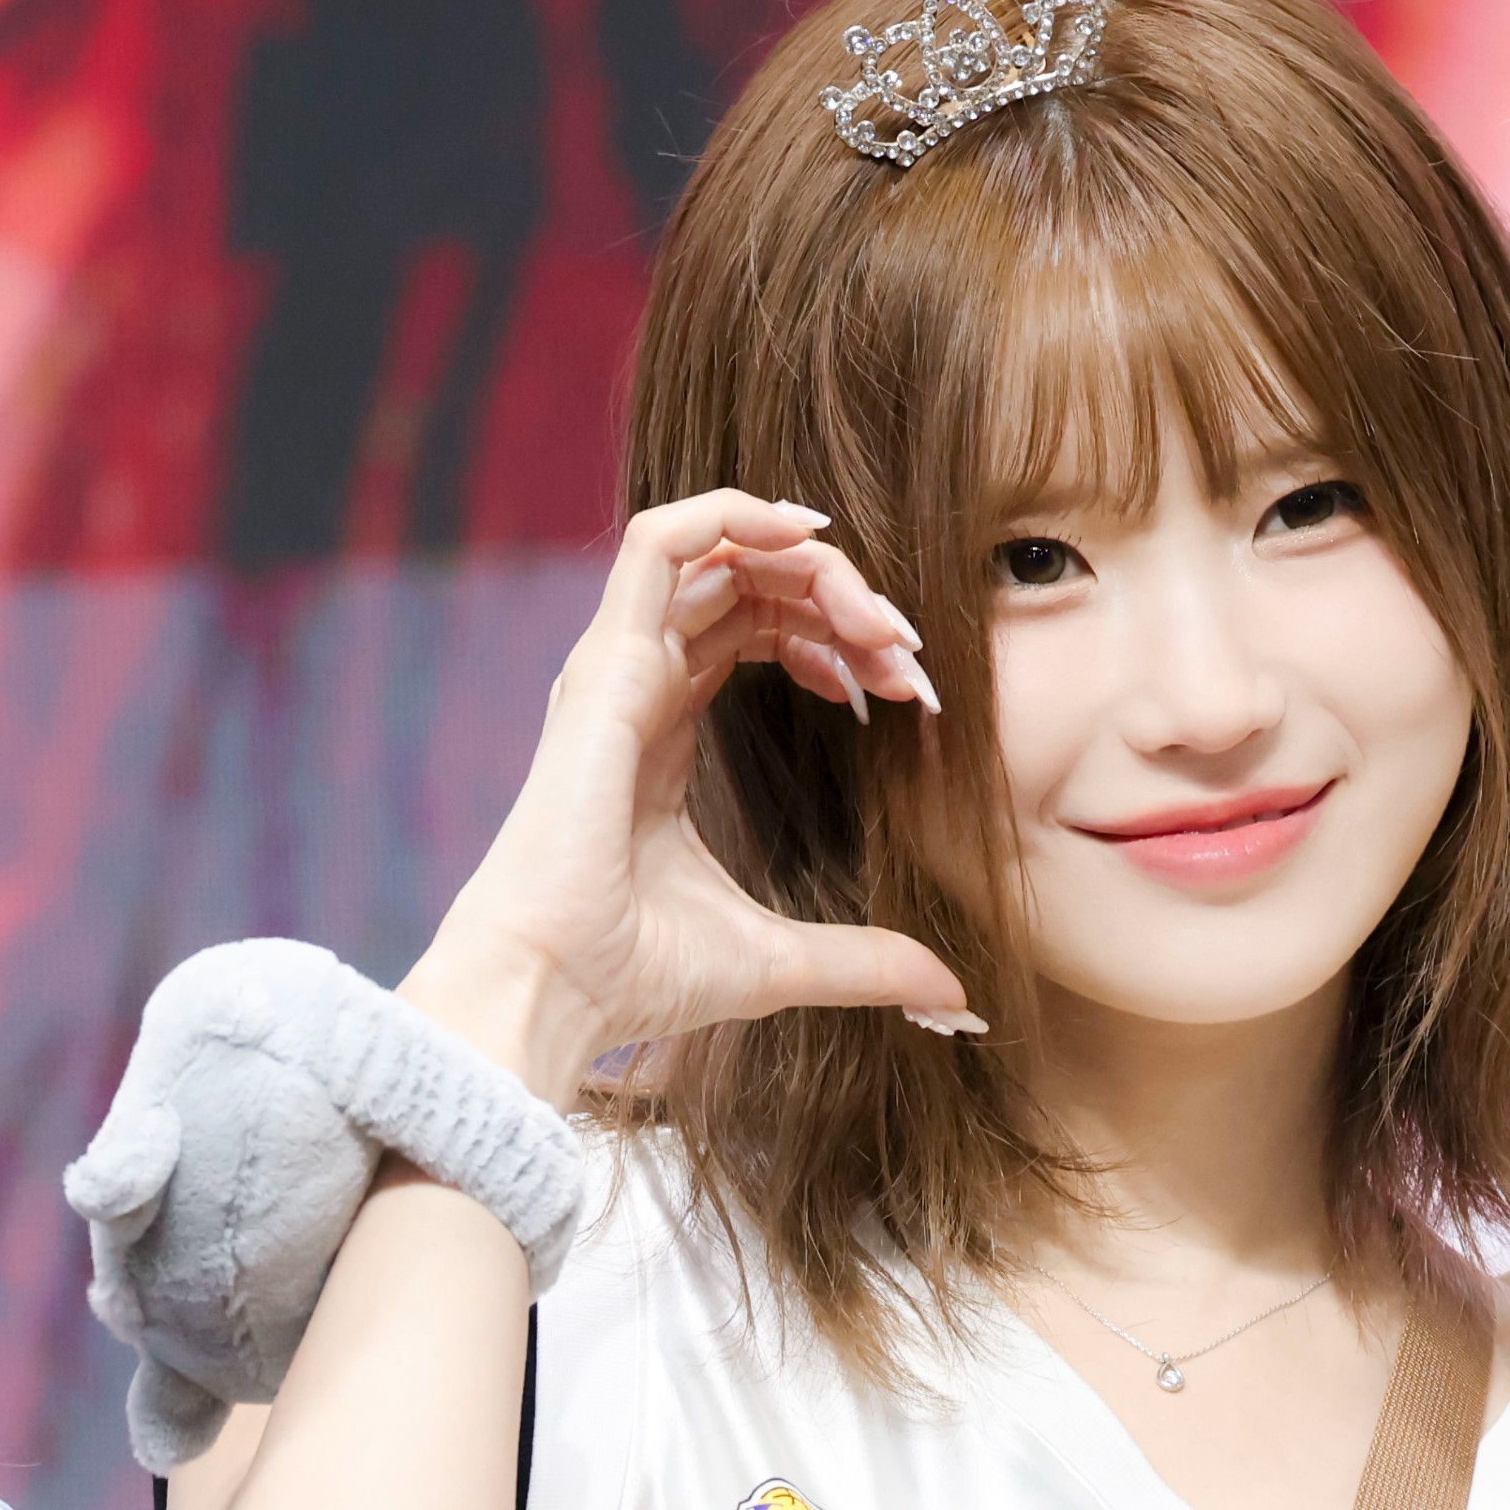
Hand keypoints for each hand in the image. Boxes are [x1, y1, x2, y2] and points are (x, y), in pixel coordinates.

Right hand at [401, 488, 966, 1097]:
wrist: (557, 990)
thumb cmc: (634, 977)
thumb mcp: (781, 960)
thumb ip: (865, 959)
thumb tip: (953, 995)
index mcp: (662, 731)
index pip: (753, 633)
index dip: (837, 640)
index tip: (907, 689)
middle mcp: (636, 685)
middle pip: (746, 586)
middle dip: (841, 600)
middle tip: (908, 653)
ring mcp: (616, 668)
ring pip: (717, 555)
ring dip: (810, 565)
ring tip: (878, 618)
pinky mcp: (606, 664)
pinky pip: (660, 540)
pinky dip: (734, 514)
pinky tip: (809, 535)